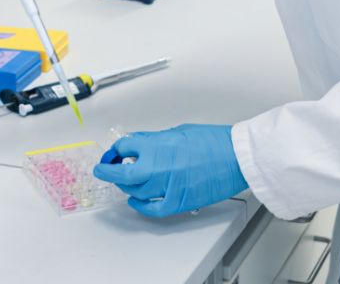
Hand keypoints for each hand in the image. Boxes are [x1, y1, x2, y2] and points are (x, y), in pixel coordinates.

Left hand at [93, 124, 247, 217]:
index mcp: (158, 144)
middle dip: (108, 171)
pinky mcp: (177, 202)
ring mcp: (166, 186)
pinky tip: (136, 200)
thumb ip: (156, 140)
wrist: (236, 156)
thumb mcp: (179, 131)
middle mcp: (158, 166)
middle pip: (121, 174)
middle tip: (103, 168)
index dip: (116, 151)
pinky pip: (150, 208)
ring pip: (133, 191)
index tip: (114, 153)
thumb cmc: (214, 141)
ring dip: (125, 185)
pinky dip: (140, 205)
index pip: (124, 148)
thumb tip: (141, 146)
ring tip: (124, 180)